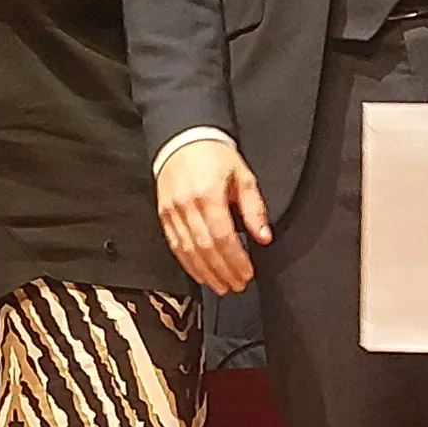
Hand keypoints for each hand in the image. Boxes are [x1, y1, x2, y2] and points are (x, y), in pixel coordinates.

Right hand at [156, 132, 271, 295]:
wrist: (183, 140)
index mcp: (208, 194)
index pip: (223, 237)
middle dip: (223, 271)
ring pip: (188, 251)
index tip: (246, 273)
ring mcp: (172, 212)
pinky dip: (188, 263)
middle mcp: (187, 205)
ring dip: (205, 273)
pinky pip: (175, 245)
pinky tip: (200, 273)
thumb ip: (254, 208)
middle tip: (237, 285)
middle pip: (205, 248)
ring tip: (221, 285)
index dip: (235, 259)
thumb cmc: (214, 156)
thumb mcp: (243, 176)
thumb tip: (263, 236)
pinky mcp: (164, 216)